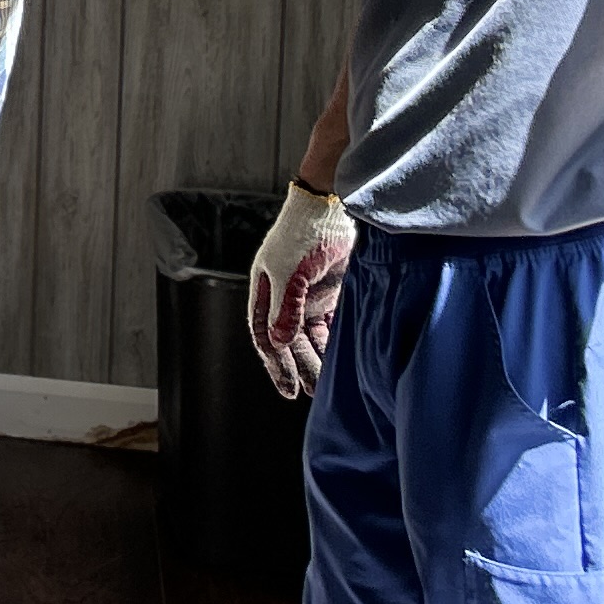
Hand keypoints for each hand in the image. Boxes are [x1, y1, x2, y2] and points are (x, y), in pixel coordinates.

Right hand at [247, 184, 354, 399]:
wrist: (331, 210)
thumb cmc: (302, 235)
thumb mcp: (291, 273)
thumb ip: (286, 309)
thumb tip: (278, 342)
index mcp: (265, 292)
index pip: (265, 336)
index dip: (275, 364)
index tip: (288, 389)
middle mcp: (283, 299)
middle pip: (287, 341)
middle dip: (297, 367)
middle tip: (308, 393)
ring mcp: (306, 297)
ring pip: (308, 338)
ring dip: (314, 361)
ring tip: (323, 386)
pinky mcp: (328, 295)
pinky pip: (328, 327)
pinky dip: (331, 345)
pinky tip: (338, 362)